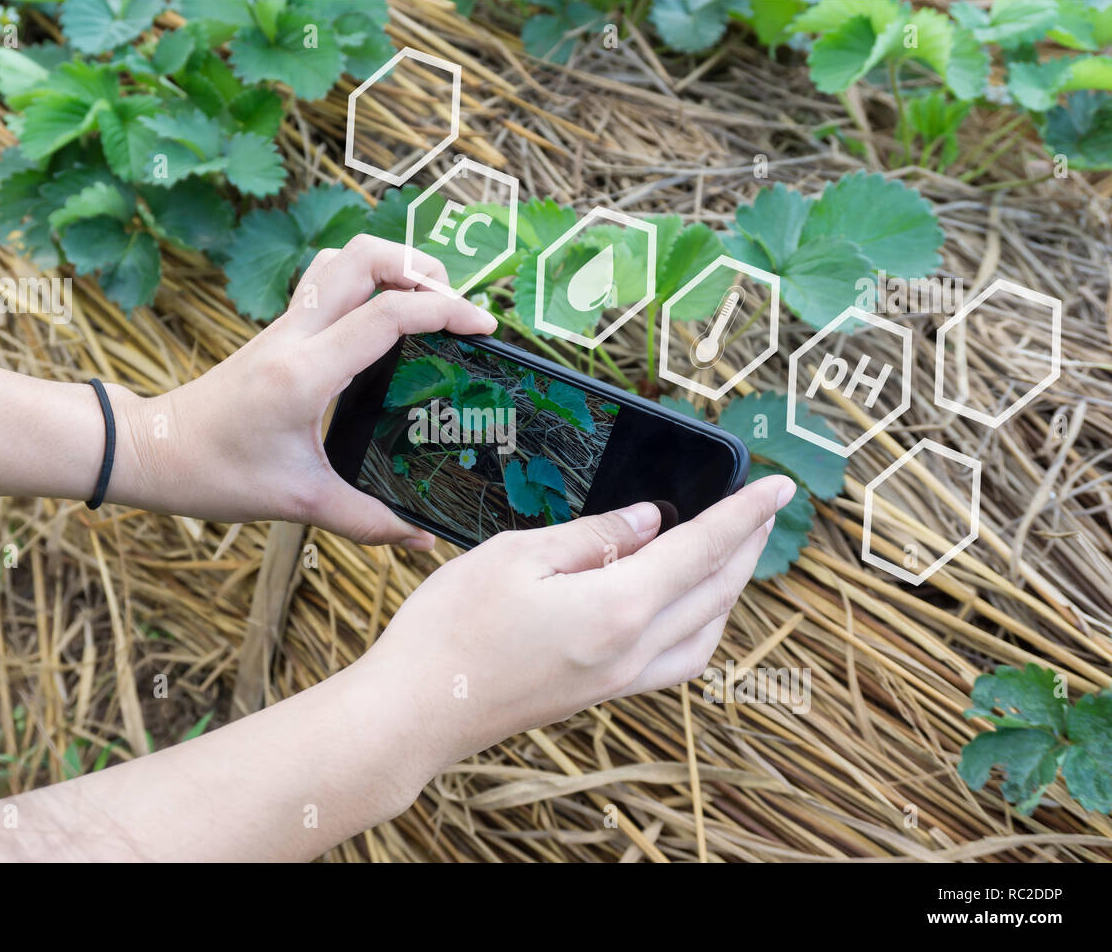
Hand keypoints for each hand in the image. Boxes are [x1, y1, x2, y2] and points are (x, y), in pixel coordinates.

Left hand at [113, 235, 495, 542]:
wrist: (154, 452)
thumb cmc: (216, 473)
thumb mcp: (298, 503)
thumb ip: (368, 521)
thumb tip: (422, 539)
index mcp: (305, 372)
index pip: (387, 315)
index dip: (444, 311)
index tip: (484, 327)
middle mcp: (295, 335)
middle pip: (364, 256)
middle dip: (420, 267)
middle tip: (454, 304)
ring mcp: (284, 326)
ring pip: (342, 258)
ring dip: (390, 264)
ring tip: (426, 301)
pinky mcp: (279, 331)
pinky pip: (328, 282)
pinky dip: (366, 281)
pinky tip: (385, 319)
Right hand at [356, 474, 797, 778]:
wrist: (417, 711)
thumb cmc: (451, 628)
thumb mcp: (516, 556)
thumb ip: (594, 536)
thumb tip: (649, 521)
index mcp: (618, 607)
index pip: (701, 549)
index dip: (744, 512)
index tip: (779, 485)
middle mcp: (633, 650)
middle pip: (715, 591)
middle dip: (748, 545)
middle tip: (766, 508)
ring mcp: (620, 679)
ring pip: (707, 632)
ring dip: (731, 588)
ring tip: (734, 551)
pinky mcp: (601, 693)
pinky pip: (679, 661)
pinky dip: (702, 627)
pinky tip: (687, 609)